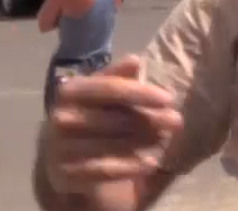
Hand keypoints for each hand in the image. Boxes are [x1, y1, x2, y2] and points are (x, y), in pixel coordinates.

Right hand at [42, 55, 182, 193]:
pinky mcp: (65, 175)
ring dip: (142, 142)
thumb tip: (136, 61)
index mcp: (70, 91)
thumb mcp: (105, 92)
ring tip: (165, 138)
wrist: (64, 153)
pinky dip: (131, 166)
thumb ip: (120, 77)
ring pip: (110, 145)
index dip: (140, 92)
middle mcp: (60, 118)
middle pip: (114, 118)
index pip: (108, 88)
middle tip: (177, 121)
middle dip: (150, 119)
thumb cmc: (94, 113)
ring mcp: (59, 149)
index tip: (170, 98)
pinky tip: (151, 162)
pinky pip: (104, 170)